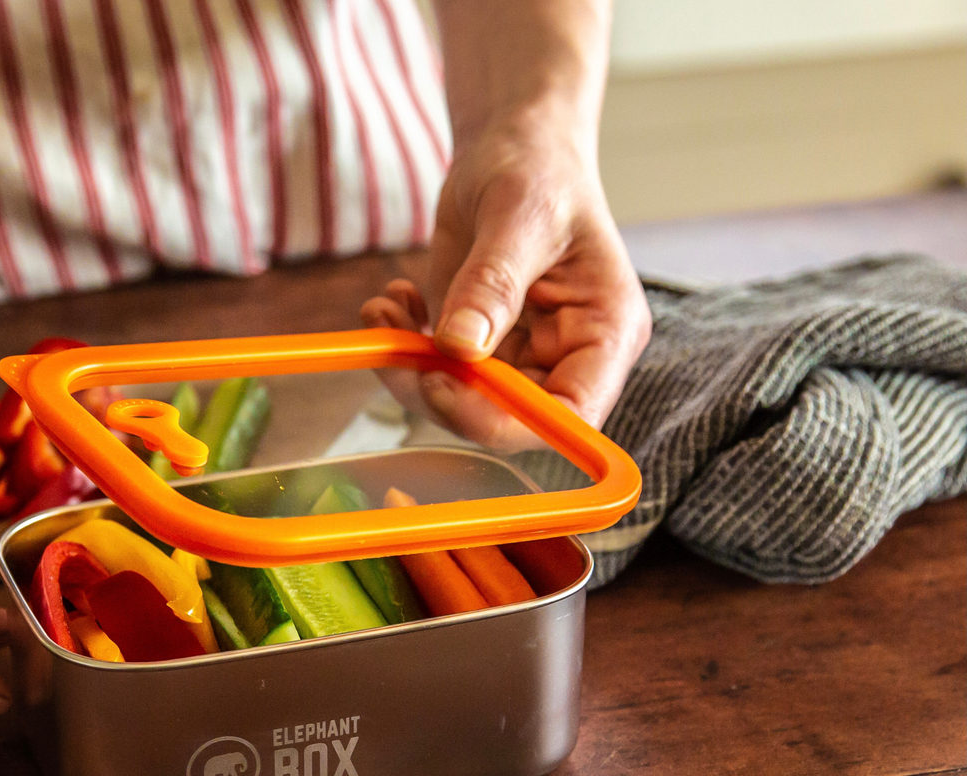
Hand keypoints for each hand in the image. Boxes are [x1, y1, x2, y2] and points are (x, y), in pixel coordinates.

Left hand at [363, 107, 649, 451]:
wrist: (511, 143)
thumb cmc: (538, 166)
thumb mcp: (520, 216)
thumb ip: (492, 284)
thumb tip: (461, 347)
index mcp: (605, 333)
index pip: (570, 414)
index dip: (507, 420)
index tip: (444, 386)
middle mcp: (567, 357)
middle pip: (507, 417)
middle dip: (442, 393)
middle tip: (395, 347)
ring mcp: (522, 357)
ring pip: (462, 402)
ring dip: (411, 369)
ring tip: (383, 309)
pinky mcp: (481, 348)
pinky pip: (438, 373)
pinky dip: (405, 347)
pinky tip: (393, 302)